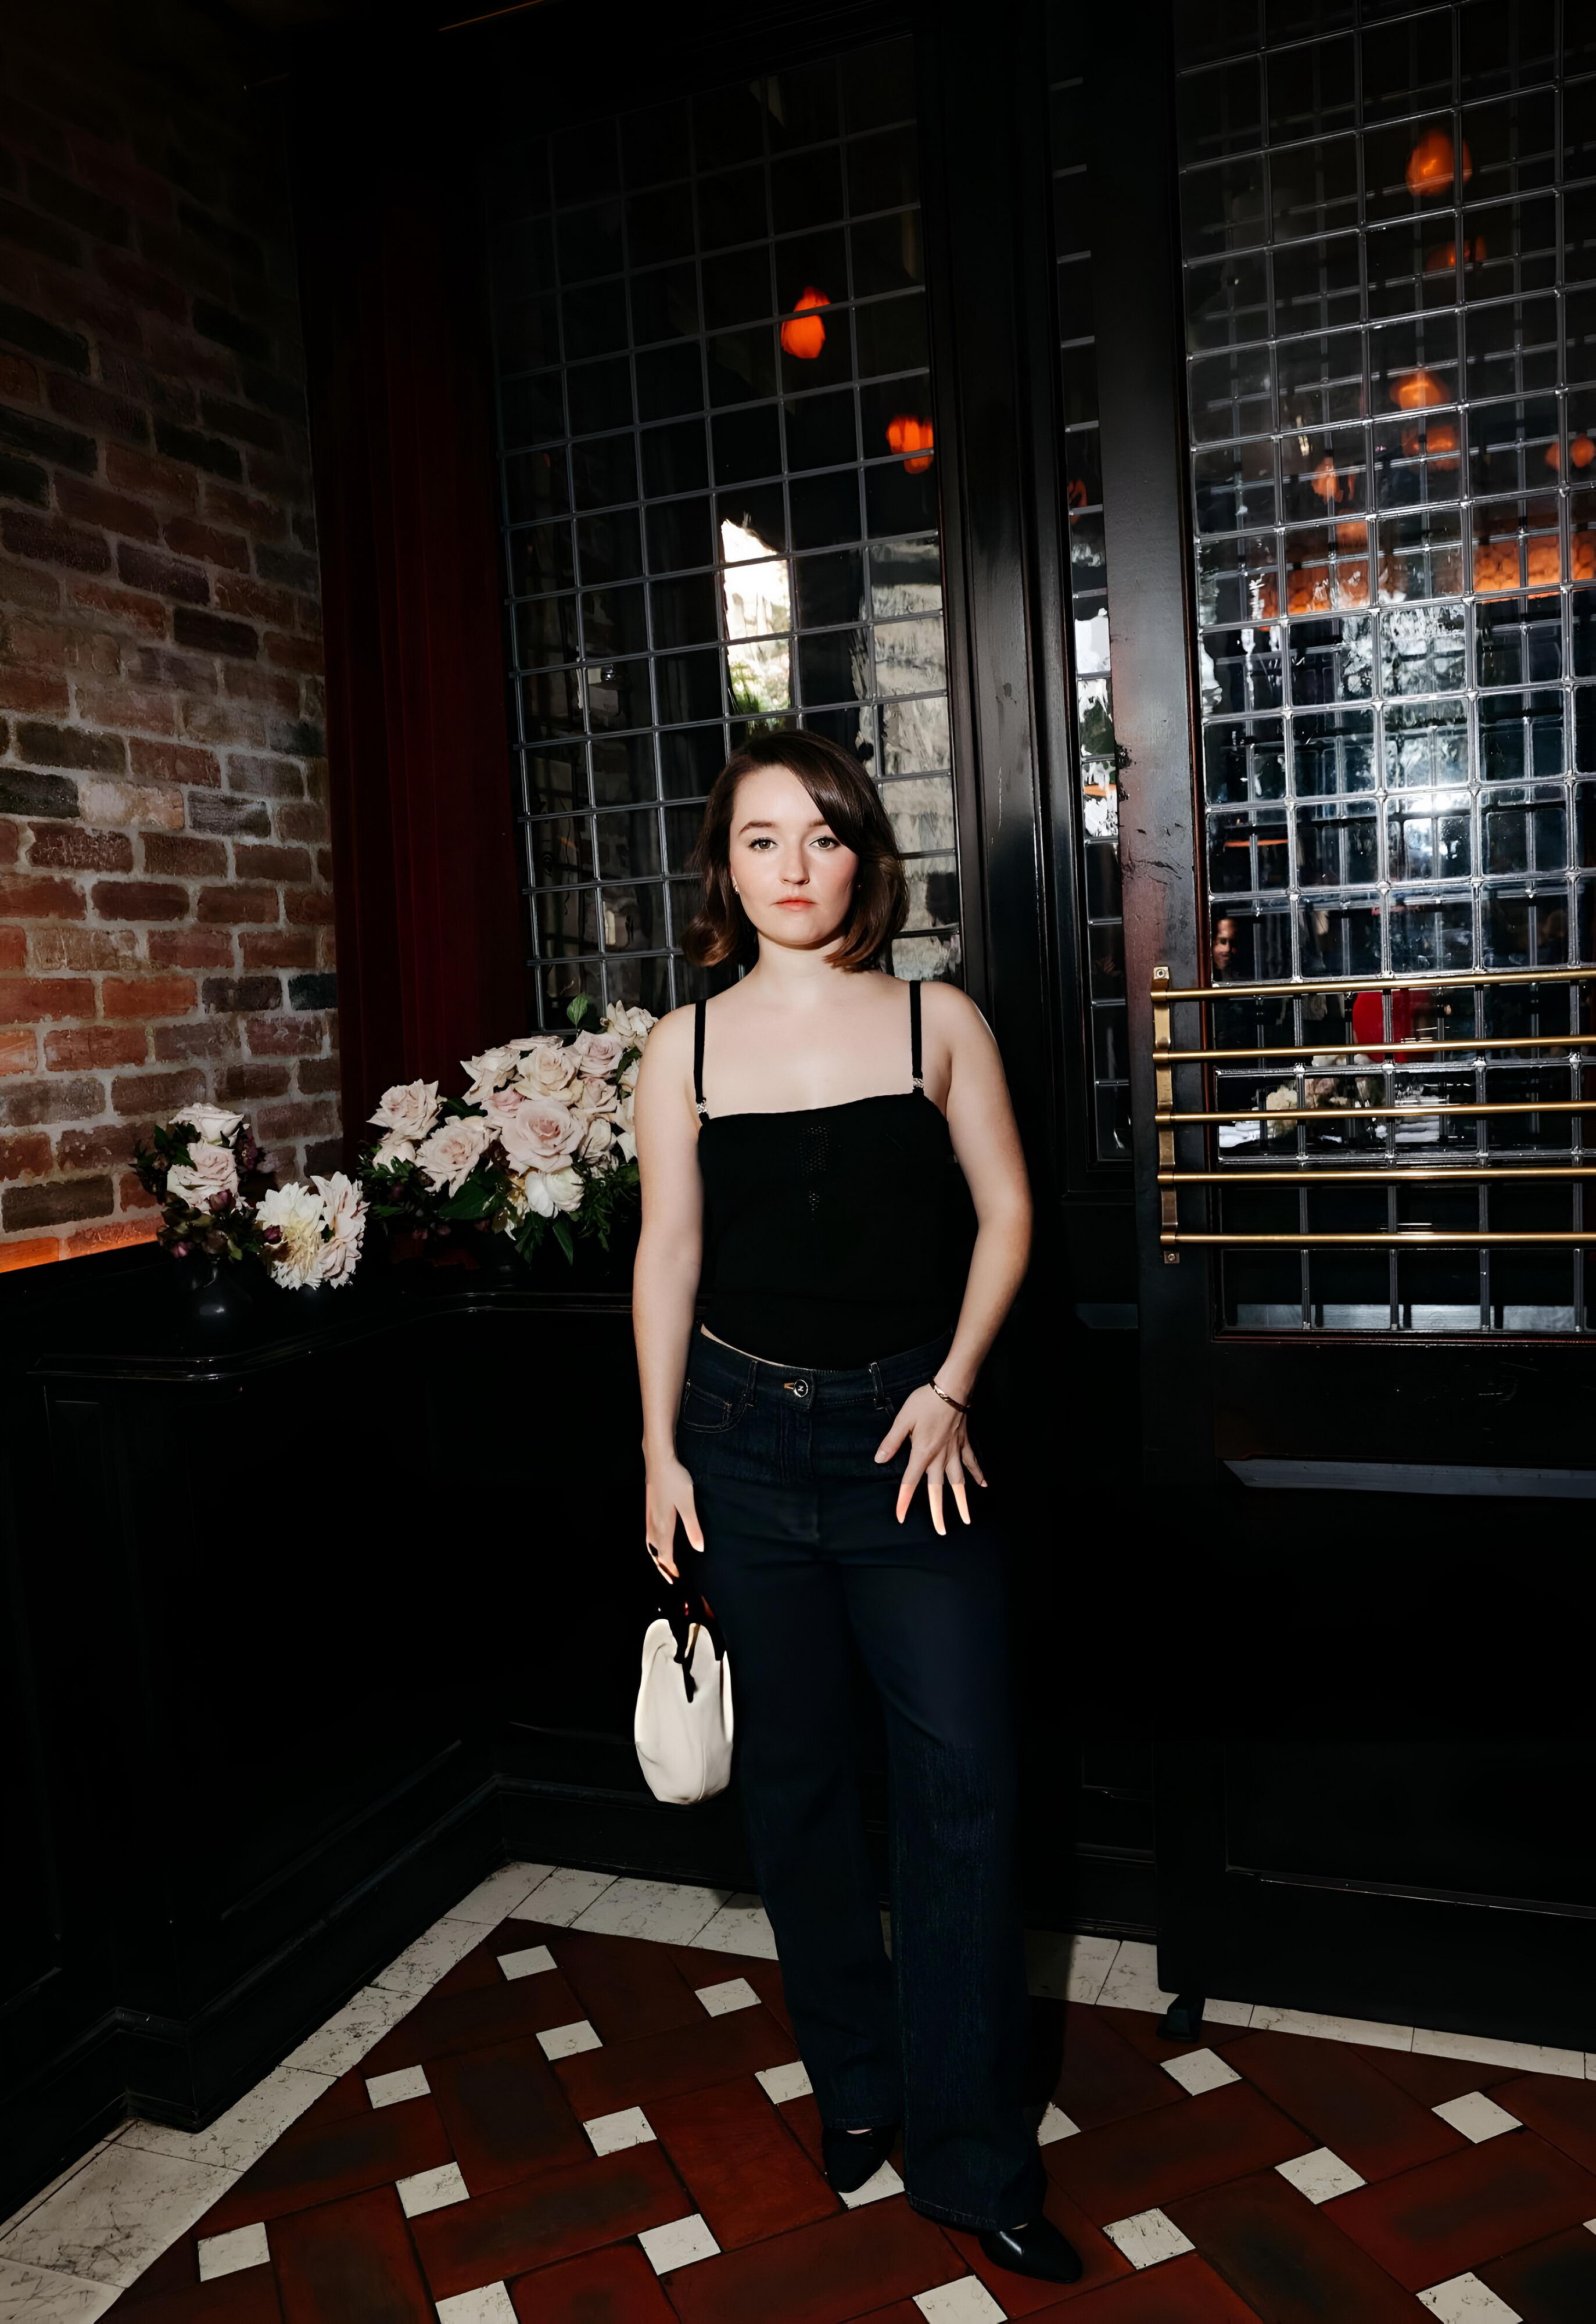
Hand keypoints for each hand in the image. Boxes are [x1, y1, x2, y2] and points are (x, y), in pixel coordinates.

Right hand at [643, 1455, 702, 1579]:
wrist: (658, 1460)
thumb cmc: (674, 1480)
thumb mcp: (687, 1503)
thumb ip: (693, 1527)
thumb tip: (699, 1549)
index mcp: (663, 1526)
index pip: (665, 1555)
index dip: (670, 1568)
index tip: (677, 1579)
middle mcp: (653, 1524)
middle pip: (655, 1553)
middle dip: (661, 1567)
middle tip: (670, 1578)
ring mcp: (649, 1516)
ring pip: (650, 1544)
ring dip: (656, 1557)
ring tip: (662, 1565)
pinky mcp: (649, 1508)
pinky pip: (648, 1534)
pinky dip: (652, 1545)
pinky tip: (656, 1542)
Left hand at [874, 1384, 986, 1534]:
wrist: (950, 1388)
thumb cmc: (925, 1402)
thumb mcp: (902, 1420)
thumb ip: (891, 1442)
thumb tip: (879, 1459)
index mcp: (922, 1453)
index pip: (910, 1482)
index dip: (904, 1501)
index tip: (900, 1517)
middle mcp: (940, 1457)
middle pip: (938, 1490)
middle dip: (939, 1513)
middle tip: (941, 1532)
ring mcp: (954, 1451)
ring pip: (959, 1482)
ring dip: (963, 1501)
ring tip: (967, 1519)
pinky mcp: (964, 1443)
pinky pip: (972, 1462)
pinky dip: (978, 1474)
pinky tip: (984, 1485)